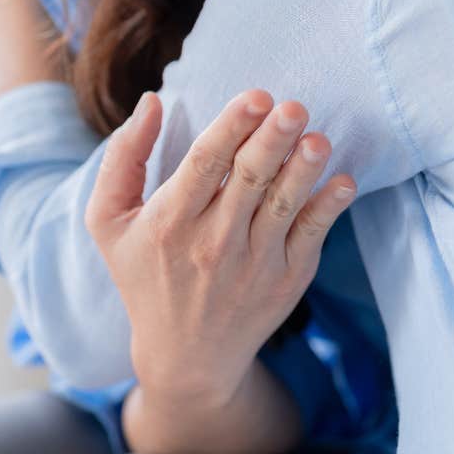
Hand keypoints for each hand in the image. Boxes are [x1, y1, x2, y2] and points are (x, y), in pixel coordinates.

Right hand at [84, 89, 356, 416]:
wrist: (186, 356)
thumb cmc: (145, 275)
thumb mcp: (109, 222)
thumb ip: (124, 158)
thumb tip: (152, 101)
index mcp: (170, 221)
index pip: (203, 165)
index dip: (231, 128)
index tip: (257, 97)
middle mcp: (212, 242)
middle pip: (247, 181)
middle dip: (272, 142)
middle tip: (293, 107)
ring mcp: (254, 263)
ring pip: (282, 206)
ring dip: (303, 171)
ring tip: (317, 139)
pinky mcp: (286, 279)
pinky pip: (311, 237)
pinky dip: (329, 209)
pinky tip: (343, 182)